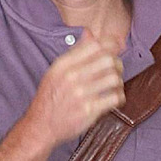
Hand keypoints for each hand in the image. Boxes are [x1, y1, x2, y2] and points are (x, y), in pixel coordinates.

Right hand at [28, 31, 124, 148]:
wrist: (41, 127)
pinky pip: (114, 98)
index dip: (109, 46)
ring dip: (119, 81)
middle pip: (107, 59)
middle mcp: (72, 77)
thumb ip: (74, 53)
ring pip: (113, 78)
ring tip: (115, 86)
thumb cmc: (50, 98)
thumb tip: (90, 33)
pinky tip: (115, 99)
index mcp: (63, 65)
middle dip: (117, 64)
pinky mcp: (89, 111)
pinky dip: (119, 97)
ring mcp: (81, 94)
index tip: (114, 51)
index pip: (94, 45)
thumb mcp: (55, 71)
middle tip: (116, 71)